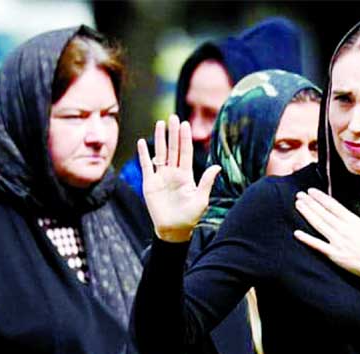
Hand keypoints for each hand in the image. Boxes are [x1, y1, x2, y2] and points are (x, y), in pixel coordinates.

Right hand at [138, 114, 220, 241]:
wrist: (173, 230)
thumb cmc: (190, 217)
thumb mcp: (201, 199)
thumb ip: (206, 182)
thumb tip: (217, 166)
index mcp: (186, 175)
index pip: (185, 152)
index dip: (185, 138)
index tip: (184, 124)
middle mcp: (173, 173)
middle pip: (173, 148)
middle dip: (173, 133)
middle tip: (172, 117)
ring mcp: (161, 177)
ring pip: (160, 153)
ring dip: (160, 139)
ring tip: (159, 124)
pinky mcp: (149, 183)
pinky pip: (146, 166)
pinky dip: (144, 154)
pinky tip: (142, 142)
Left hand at [294, 189, 359, 285]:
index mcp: (354, 222)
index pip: (333, 206)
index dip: (321, 197)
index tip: (311, 191)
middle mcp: (344, 230)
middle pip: (323, 214)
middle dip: (310, 203)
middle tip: (299, 194)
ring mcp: (338, 243)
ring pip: (319, 226)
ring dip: (307, 214)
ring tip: (298, 205)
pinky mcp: (334, 255)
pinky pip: (318, 246)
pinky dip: (307, 239)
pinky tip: (297, 233)